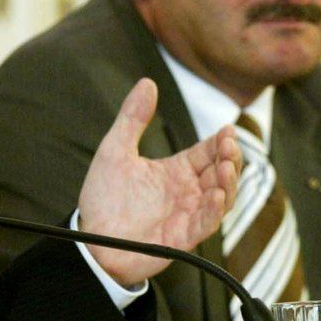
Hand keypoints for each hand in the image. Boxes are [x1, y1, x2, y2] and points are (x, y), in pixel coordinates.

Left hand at [77, 78, 240, 285]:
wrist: (90, 238)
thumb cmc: (103, 197)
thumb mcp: (115, 149)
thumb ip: (132, 118)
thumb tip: (148, 82)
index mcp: (174, 170)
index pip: (207, 151)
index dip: (220, 141)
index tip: (228, 128)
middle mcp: (186, 191)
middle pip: (221, 171)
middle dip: (230, 158)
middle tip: (229, 144)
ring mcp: (187, 214)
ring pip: (222, 196)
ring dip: (229, 181)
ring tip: (226, 166)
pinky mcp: (182, 237)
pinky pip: (206, 223)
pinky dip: (215, 210)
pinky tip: (217, 194)